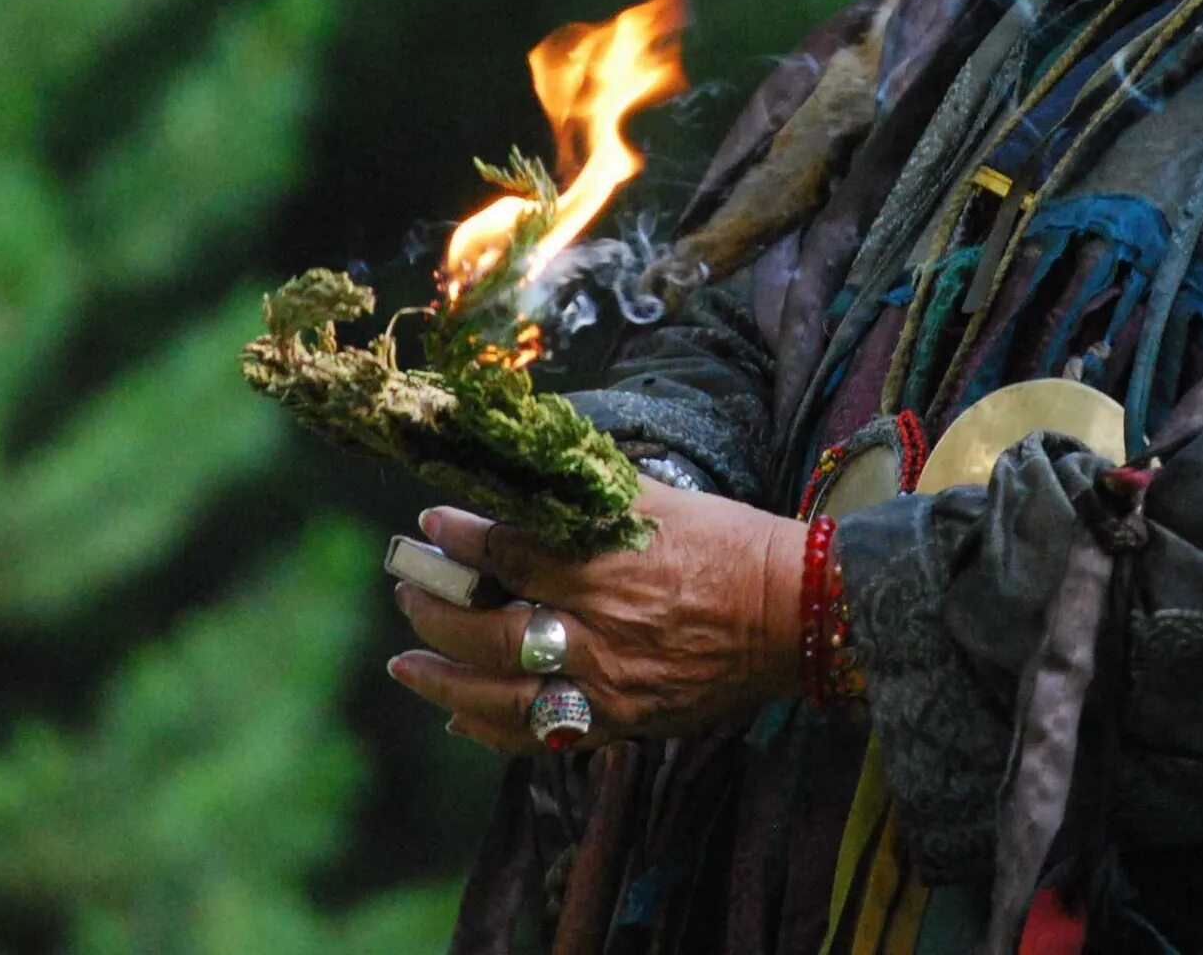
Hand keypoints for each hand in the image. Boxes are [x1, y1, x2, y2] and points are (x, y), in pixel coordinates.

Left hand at [385, 482, 802, 754]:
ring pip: (504, 695)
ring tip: (406, 664)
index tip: (430, 522)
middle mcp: (601, 631)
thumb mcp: (664, 500)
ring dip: (445, 682)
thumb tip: (537, 466)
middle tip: (407, 589)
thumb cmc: (732, 543)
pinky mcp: (624, 720)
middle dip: (438, 610)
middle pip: (492, 631)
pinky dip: (495, 732)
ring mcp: (610, 685)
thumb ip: (595, 493)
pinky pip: (545, 736)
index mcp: (609, 567)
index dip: (462, 537)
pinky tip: (460, 720)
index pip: (511, 553)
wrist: (796, 613)